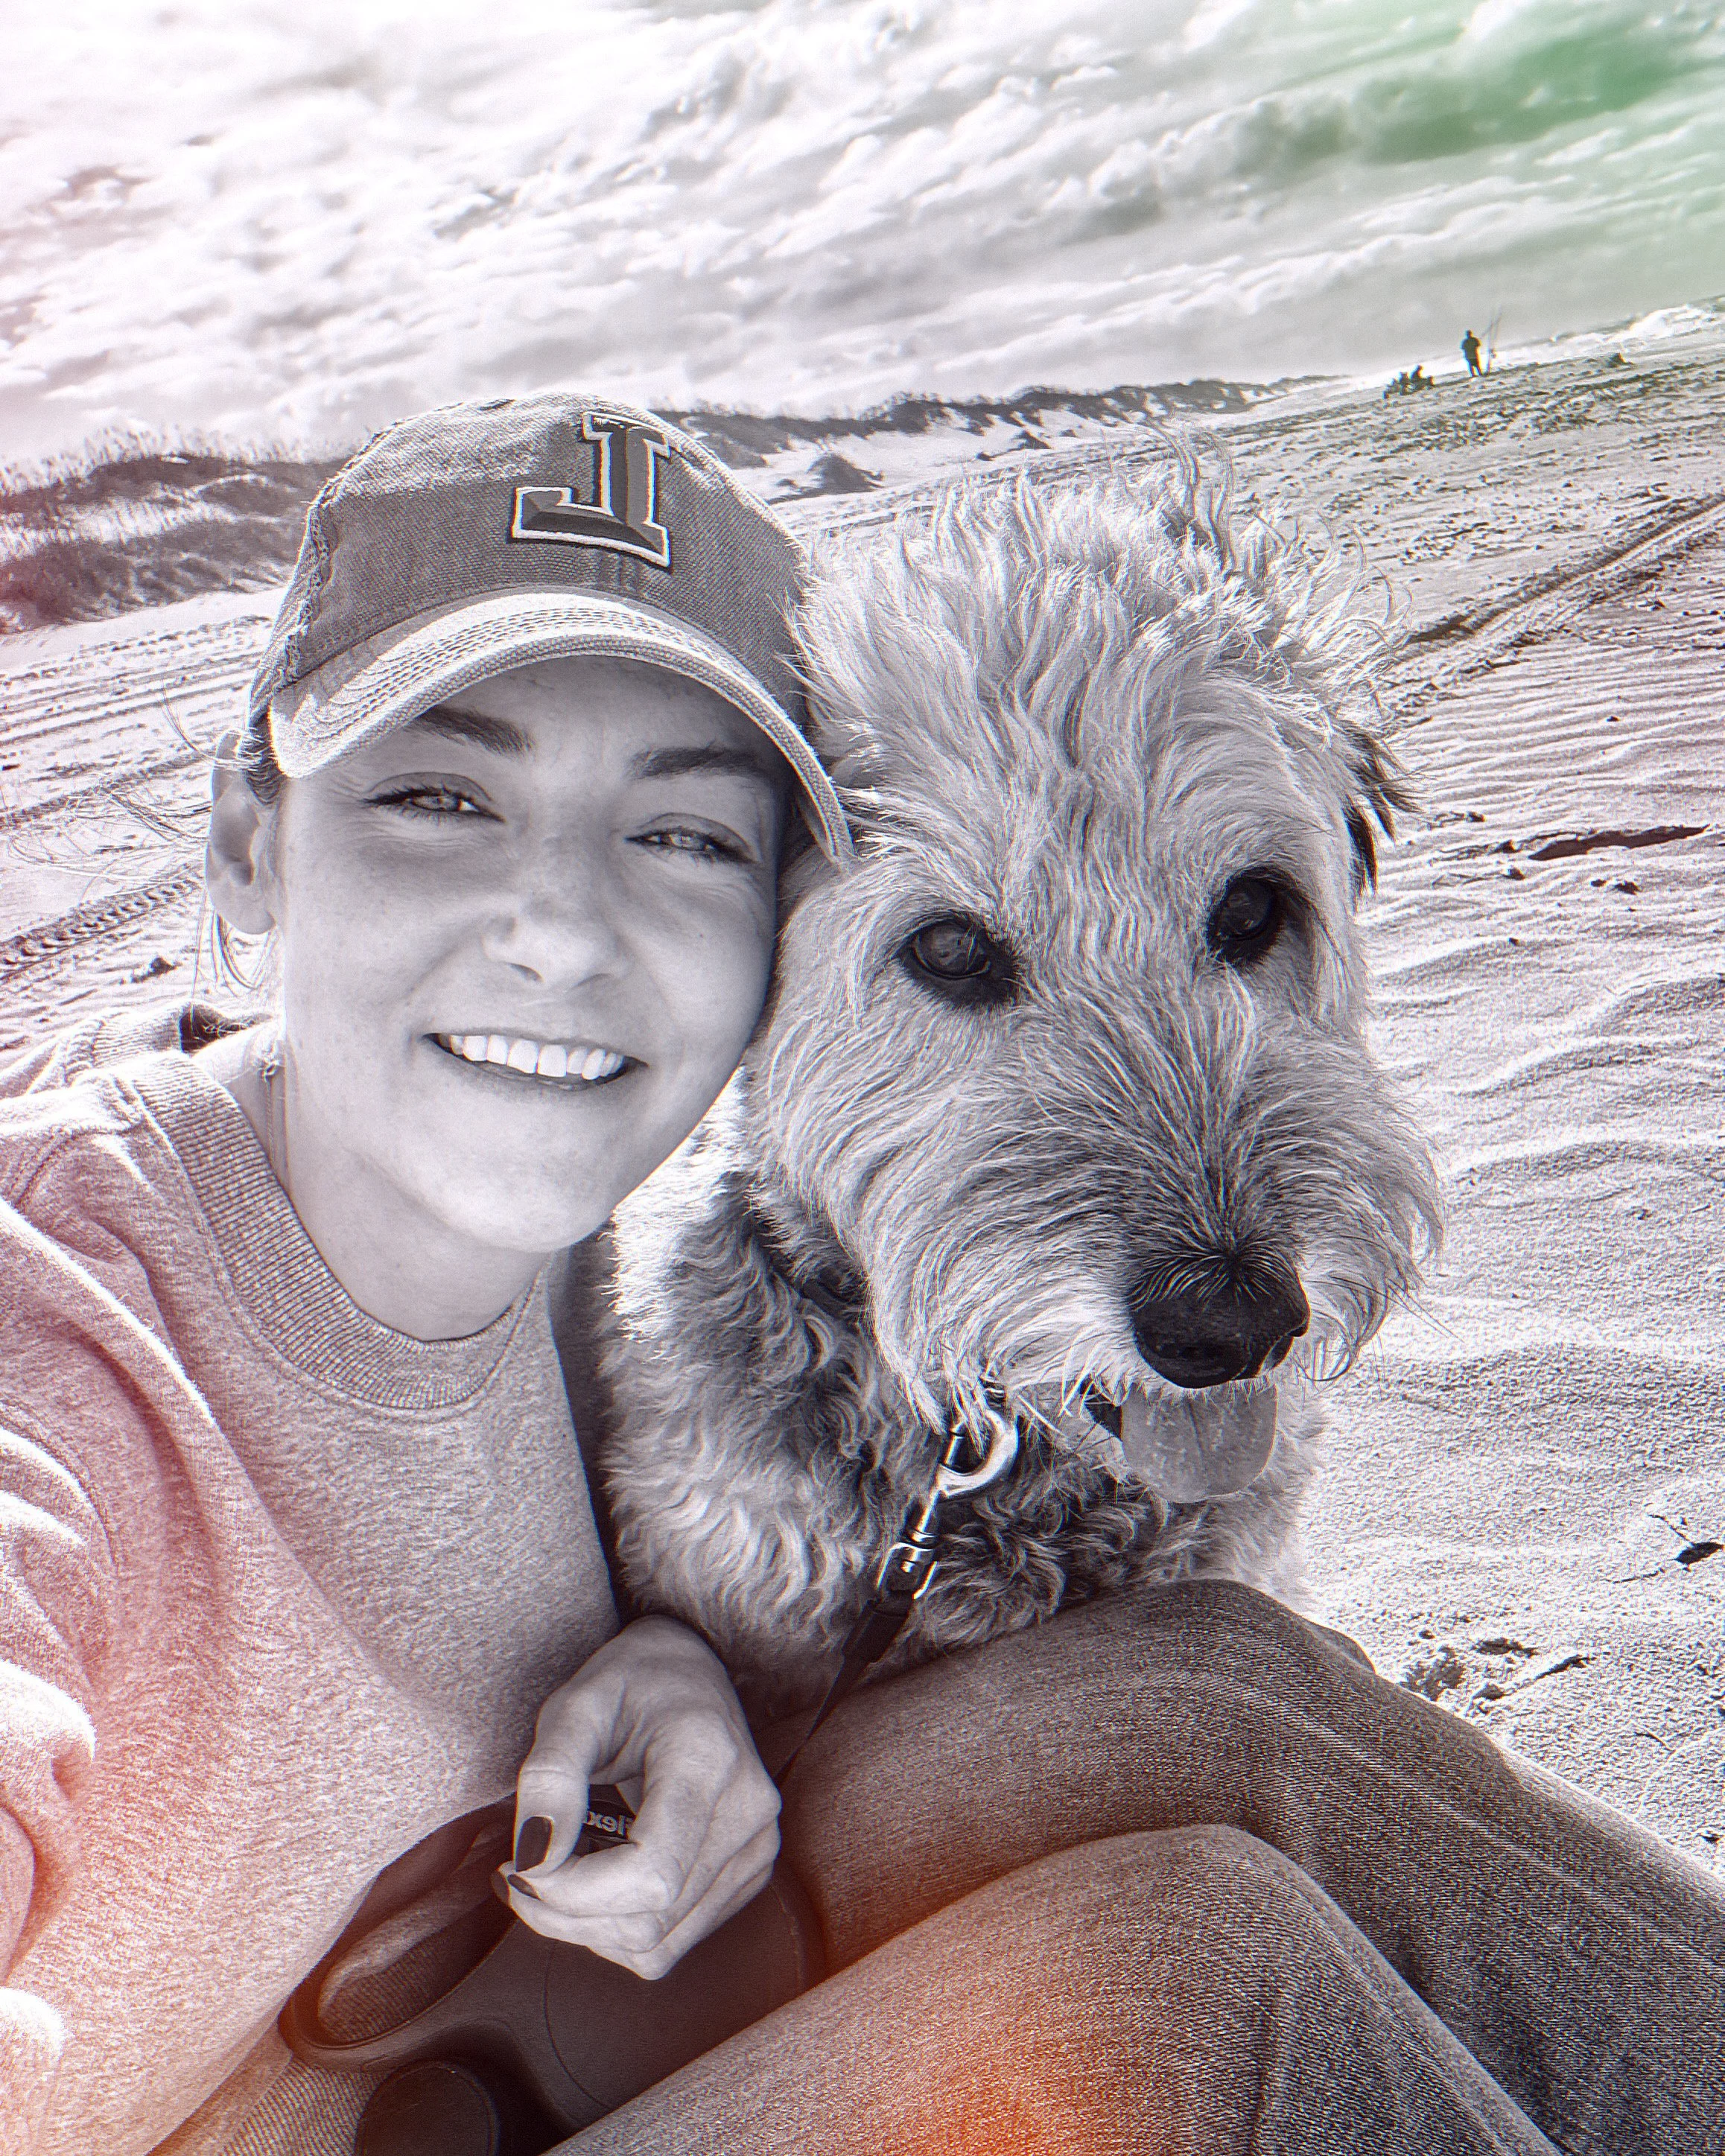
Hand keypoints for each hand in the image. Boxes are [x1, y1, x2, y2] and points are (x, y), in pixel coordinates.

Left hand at [499, 1616, 780, 1979]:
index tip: (518, 1864)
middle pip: (647, 1922)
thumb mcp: (575, 1704)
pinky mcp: (747, 1874)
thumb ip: (550, 1775)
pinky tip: (593, 1881)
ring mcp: (755, 1850)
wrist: (690, 1672)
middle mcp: (748, 1814)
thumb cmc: (630, 1680)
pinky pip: (671, 1940)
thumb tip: (533, 1860)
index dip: (572, 1892)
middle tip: (517, 1871)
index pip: (650, 1875)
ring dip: (585, 1927)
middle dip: (563, 1913)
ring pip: (656, 1945)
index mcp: (709, 1759)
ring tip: (551, 1874)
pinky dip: (616, 1928)